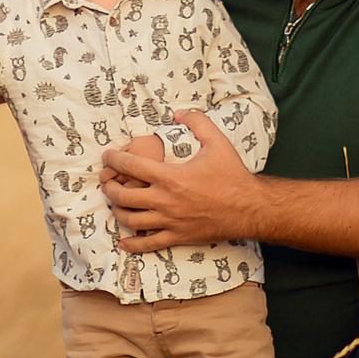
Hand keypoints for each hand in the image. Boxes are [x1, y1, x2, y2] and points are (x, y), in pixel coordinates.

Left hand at [102, 111, 262, 249]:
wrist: (250, 208)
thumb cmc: (233, 175)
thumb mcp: (217, 142)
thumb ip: (197, 122)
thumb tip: (178, 112)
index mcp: (171, 177)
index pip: (131, 167)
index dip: (114, 160)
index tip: (107, 157)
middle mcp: (166, 201)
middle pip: (124, 197)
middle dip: (110, 188)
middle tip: (108, 182)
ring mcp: (170, 221)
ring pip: (132, 220)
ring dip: (118, 212)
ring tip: (115, 205)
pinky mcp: (178, 237)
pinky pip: (149, 245)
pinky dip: (133, 245)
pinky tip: (124, 242)